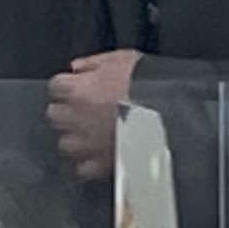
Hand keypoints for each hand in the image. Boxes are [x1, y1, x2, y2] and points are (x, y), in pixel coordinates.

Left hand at [48, 50, 144, 180]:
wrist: (173, 112)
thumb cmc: (150, 84)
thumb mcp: (122, 58)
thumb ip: (94, 63)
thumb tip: (77, 68)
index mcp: (78, 90)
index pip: (56, 87)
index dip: (68, 87)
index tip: (76, 88)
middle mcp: (76, 118)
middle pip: (55, 116)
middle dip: (67, 112)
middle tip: (84, 111)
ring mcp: (87, 143)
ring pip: (66, 144)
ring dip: (76, 139)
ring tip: (93, 135)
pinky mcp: (102, 164)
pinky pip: (84, 169)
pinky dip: (90, 164)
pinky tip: (101, 156)